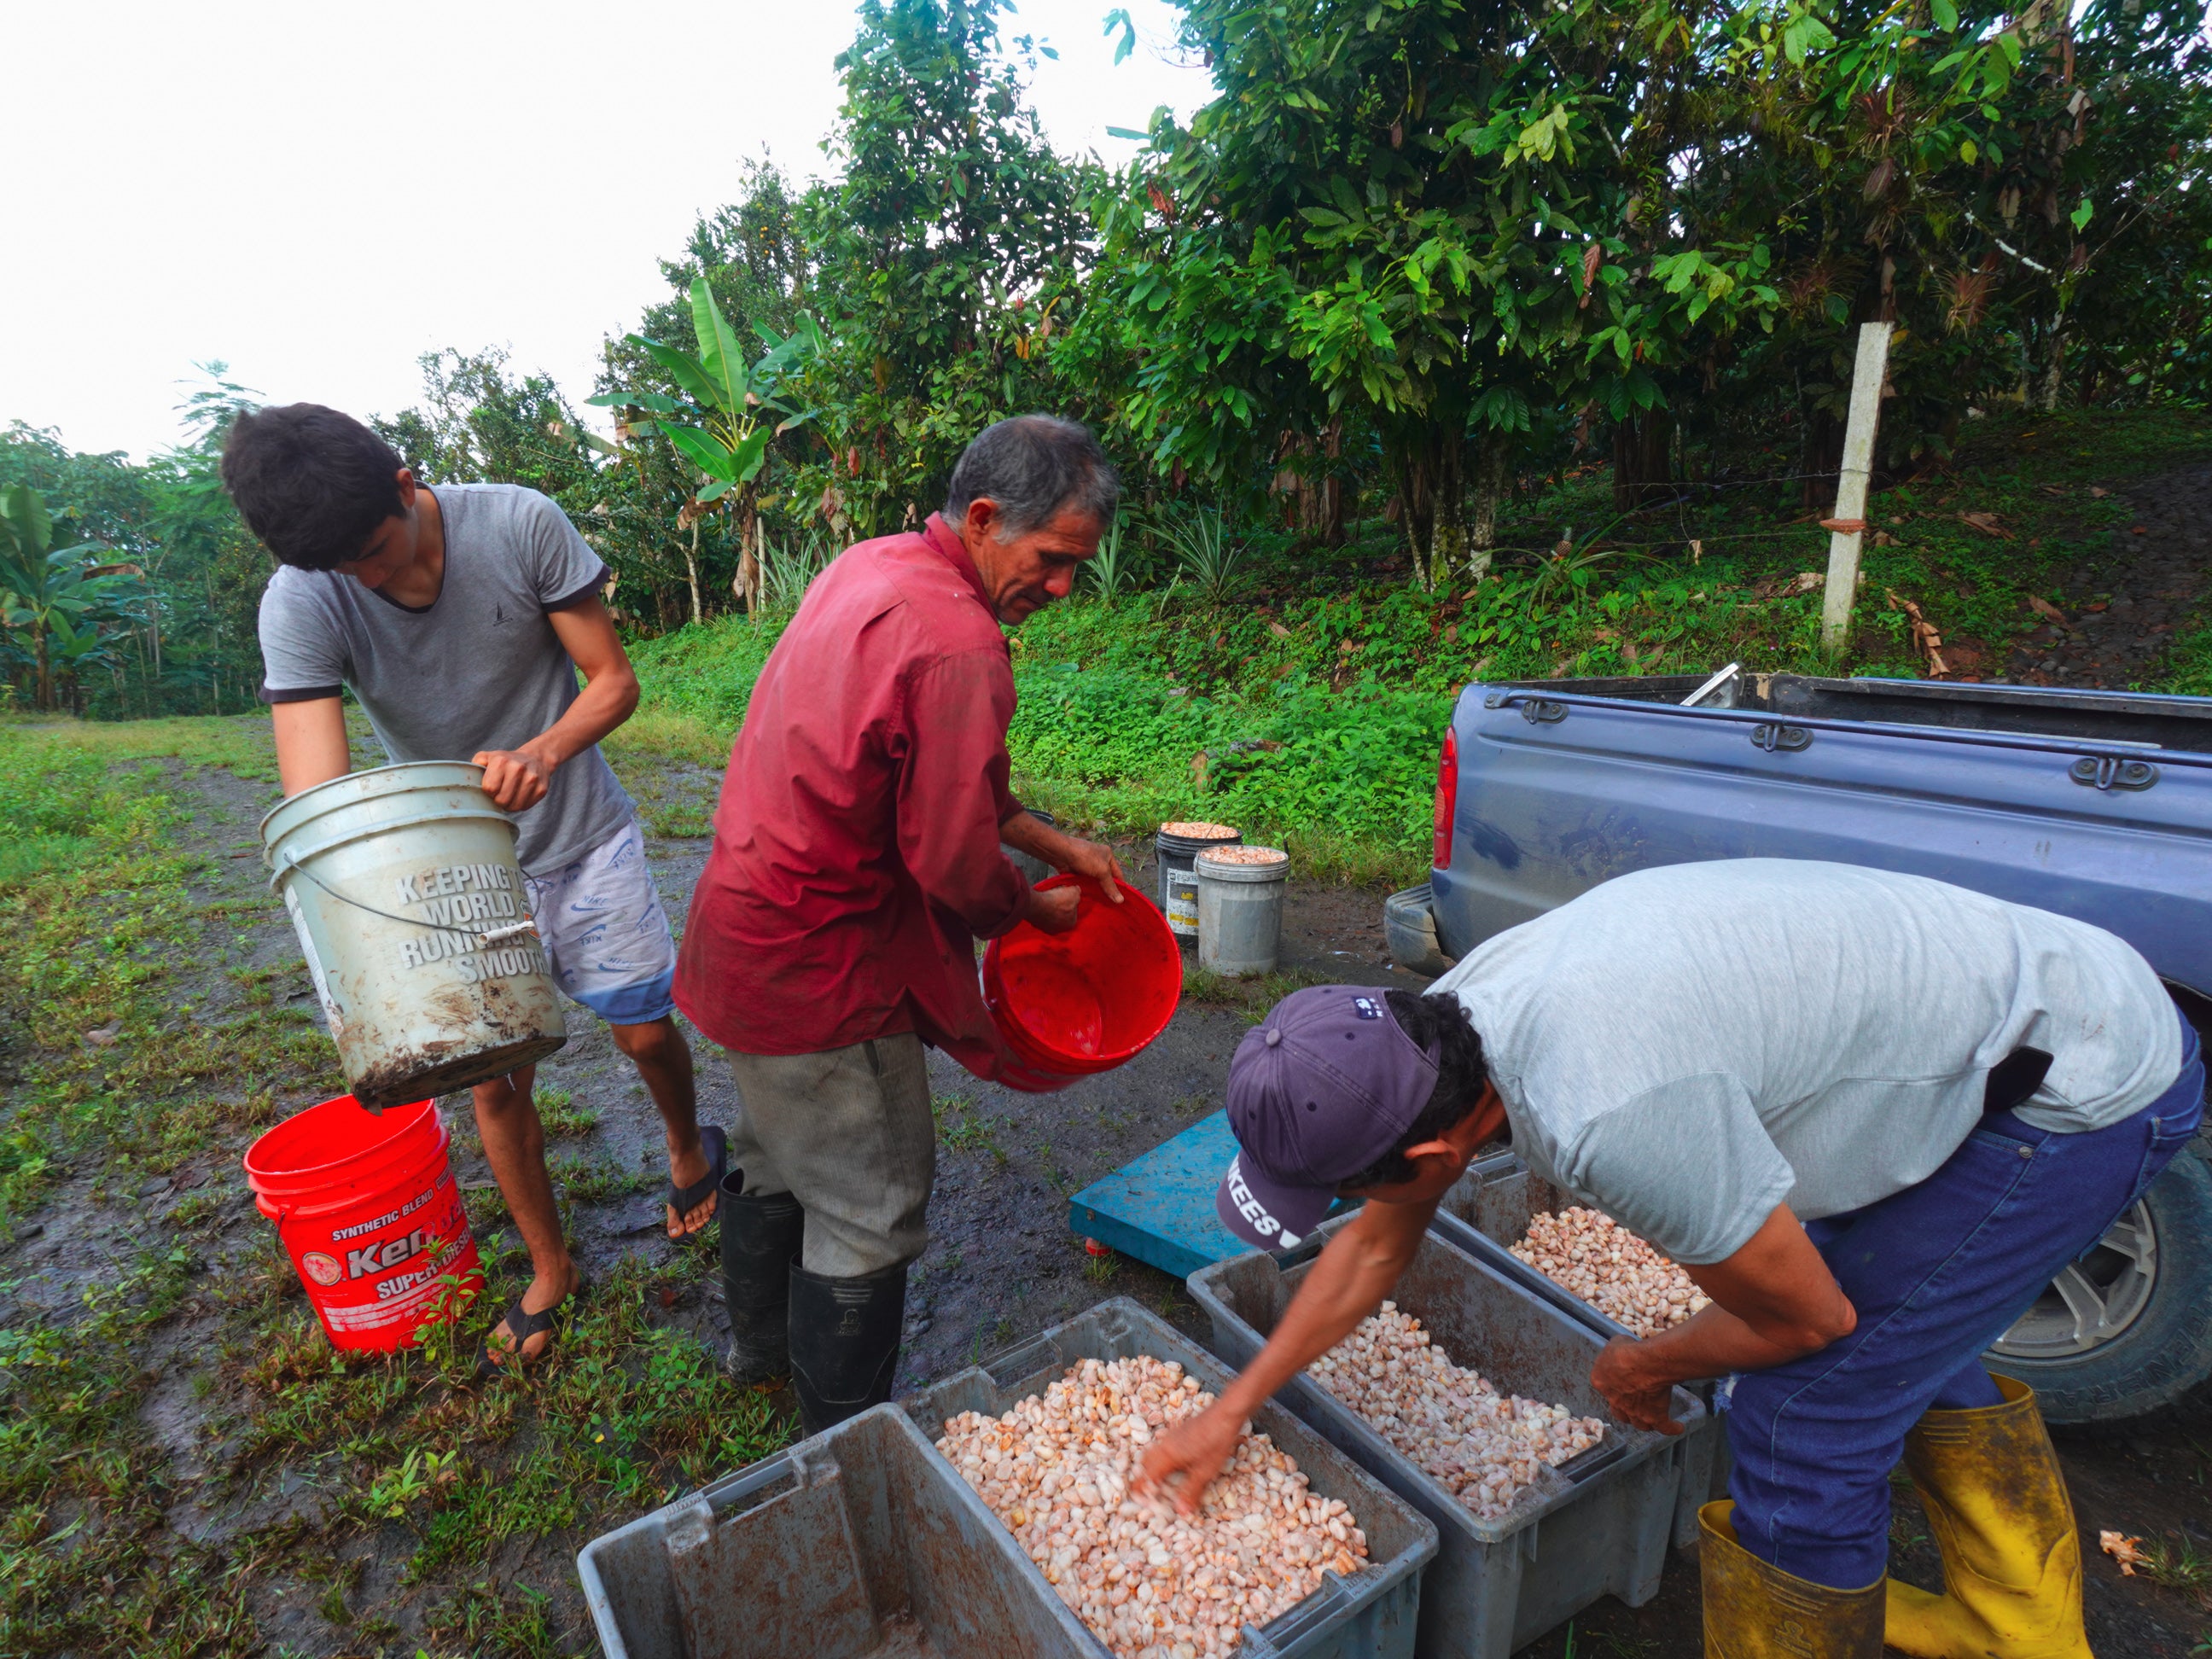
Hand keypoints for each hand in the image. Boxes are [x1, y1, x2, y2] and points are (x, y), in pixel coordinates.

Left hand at [472, 748, 553, 811]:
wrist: (536, 758)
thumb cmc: (506, 762)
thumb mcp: (487, 757)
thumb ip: (474, 766)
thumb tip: (467, 779)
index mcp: (501, 760)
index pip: (490, 789)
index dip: (489, 792)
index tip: (491, 787)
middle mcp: (518, 768)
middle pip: (502, 800)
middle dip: (498, 800)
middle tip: (501, 794)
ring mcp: (532, 778)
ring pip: (515, 806)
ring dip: (509, 805)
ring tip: (510, 795)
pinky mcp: (542, 789)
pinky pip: (526, 807)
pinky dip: (521, 805)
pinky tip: (520, 795)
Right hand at [1024, 884, 1081, 933]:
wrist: (1038, 905)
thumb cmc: (1057, 902)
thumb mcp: (1074, 892)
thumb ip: (1077, 892)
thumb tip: (1077, 890)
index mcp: (1071, 923)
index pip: (1073, 910)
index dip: (1071, 900)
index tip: (1067, 894)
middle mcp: (1059, 928)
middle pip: (1061, 913)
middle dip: (1060, 904)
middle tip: (1057, 895)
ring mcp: (1046, 927)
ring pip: (1050, 914)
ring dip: (1050, 906)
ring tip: (1049, 896)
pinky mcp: (1035, 923)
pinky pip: (1041, 913)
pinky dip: (1041, 907)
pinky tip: (1042, 901)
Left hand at [1057, 835, 1128, 901]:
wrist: (1060, 852)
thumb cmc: (1084, 857)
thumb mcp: (1102, 871)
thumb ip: (1110, 886)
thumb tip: (1120, 901)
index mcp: (1108, 855)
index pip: (1118, 874)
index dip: (1120, 887)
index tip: (1121, 901)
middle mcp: (1098, 860)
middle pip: (1106, 878)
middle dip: (1107, 890)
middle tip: (1111, 906)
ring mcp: (1087, 866)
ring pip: (1094, 882)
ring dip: (1096, 891)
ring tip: (1100, 905)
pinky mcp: (1077, 871)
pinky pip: (1084, 883)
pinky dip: (1086, 890)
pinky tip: (1088, 899)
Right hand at [1137, 1401, 1244, 1515]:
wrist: (1225, 1415)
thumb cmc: (1215, 1443)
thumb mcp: (1204, 1472)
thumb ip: (1190, 1492)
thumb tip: (1181, 1512)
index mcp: (1165, 1456)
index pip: (1146, 1477)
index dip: (1143, 1492)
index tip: (1144, 1505)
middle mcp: (1163, 1445)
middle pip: (1144, 1464)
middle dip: (1142, 1480)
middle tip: (1149, 1496)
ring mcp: (1169, 1438)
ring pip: (1151, 1455)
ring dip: (1150, 1470)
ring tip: (1158, 1485)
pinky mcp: (1177, 1434)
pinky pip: (1159, 1449)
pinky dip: (1159, 1461)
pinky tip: (1172, 1468)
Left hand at [1590, 1335, 1683, 1434]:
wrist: (1645, 1362)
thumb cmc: (1628, 1350)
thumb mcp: (1615, 1343)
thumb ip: (1617, 1352)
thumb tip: (1624, 1350)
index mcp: (1600, 1381)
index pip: (1605, 1386)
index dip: (1614, 1384)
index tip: (1622, 1379)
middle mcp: (1615, 1401)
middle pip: (1619, 1411)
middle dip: (1625, 1410)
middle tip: (1633, 1404)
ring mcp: (1635, 1412)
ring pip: (1639, 1423)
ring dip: (1644, 1422)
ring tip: (1651, 1419)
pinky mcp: (1654, 1416)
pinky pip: (1664, 1427)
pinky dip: (1672, 1428)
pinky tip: (1677, 1427)